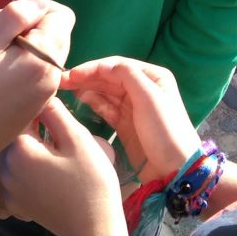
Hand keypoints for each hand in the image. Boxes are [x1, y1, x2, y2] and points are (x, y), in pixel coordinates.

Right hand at [0, 0, 73, 179]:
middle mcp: (55, 75)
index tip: (6, 18)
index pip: (63, 15)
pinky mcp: (37, 103)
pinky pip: (38, 69)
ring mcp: (47, 92)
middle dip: (30, 26)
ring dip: (23, 44)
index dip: (36, 8)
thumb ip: (14, 17)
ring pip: (46, 51)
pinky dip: (21, 63)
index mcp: (45, 58)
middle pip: (57, 33)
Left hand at [0, 98, 128, 235]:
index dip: (32, 105)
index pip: (15, 114)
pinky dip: (26, 163)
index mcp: (17, 151)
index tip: (48, 103)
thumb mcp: (77, 139)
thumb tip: (40, 92)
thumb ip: (55, 112)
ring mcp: (7, 189)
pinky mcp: (15, 202)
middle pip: (10, 135)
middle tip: (50, 120)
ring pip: (11, 153)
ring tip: (51, 140)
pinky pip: (14, 172)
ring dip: (26, 144)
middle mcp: (4, 170)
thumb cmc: (90, 182)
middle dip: (27, 124)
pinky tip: (48, 164)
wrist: (94, 230)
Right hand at [62, 58, 201, 182]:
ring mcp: (133, 107)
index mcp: (153, 76)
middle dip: (86, 77)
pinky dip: (93, 102)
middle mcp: (143, 88)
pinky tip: (79, 99)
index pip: (117, 65)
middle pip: (109, 78)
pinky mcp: (125, 124)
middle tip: (61, 81)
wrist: (175, 170)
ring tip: (65, 89)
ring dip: (87, 88)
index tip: (72, 73)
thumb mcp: (150, 97)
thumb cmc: (166, 130)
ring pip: (105, 92)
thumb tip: (105, 66)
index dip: (93, 68)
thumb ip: (127, 75)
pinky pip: (106, 108)